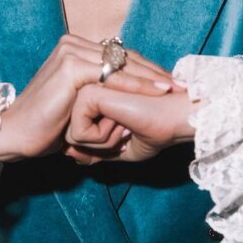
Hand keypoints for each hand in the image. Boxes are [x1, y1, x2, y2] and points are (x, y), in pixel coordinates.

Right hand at [0, 34, 186, 162]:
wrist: (18, 134)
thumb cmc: (48, 125)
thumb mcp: (80, 103)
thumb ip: (100, 91)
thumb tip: (130, 94)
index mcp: (75, 48)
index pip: (121, 55)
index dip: (148, 68)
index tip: (173, 82)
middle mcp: (73, 44)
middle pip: (125, 56)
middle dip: (156, 71)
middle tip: (183, 83)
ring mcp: (71, 52)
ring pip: (123, 64)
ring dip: (152, 76)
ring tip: (175, 87)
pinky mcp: (71, 66)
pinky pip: (113, 76)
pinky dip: (137, 84)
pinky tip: (157, 91)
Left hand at [64, 84, 196, 163]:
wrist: (174, 118)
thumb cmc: (154, 131)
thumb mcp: (119, 147)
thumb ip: (94, 151)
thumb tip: (69, 155)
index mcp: (95, 96)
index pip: (77, 136)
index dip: (103, 146)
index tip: (127, 131)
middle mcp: (88, 89)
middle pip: (72, 137)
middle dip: (101, 144)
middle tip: (126, 129)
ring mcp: (86, 88)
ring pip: (72, 137)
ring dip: (104, 141)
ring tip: (125, 125)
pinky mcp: (88, 92)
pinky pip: (78, 133)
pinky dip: (102, 138)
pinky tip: (121, 122)